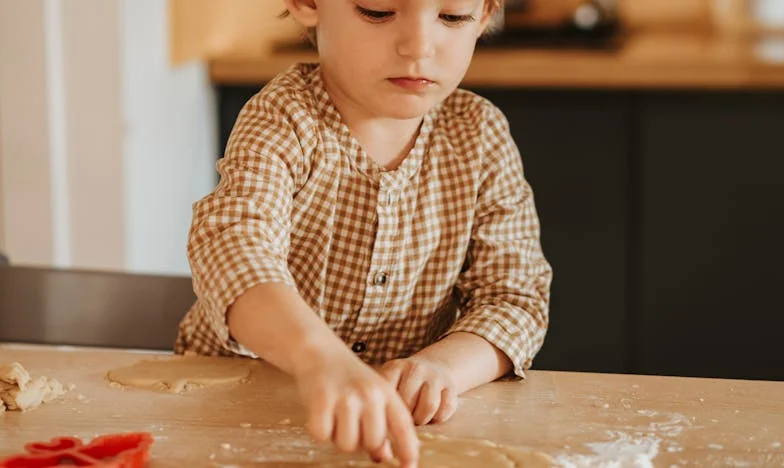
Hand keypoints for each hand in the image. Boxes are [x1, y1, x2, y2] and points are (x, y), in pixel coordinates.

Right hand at [295, 353, 419, 466]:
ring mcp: (346, 397)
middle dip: (361, 442)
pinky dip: (320, 431)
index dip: (408, 450)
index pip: (403, 427)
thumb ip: (383, 423)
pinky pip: (322, 435)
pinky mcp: (322, 400)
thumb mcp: (373, 394)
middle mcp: (370, 395)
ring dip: (339, 438)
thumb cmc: (350, 379)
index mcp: (387, 394)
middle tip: (351, 425)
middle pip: (372, 442)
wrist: (321, 352)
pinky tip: (322, 414)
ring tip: (336, 417)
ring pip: (347, 444)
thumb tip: (383, 456)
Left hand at [378, 356, 458, 425]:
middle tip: (403, 419)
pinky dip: (438, 418)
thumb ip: (383, 399)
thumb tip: (381, 427)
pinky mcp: (451, 387)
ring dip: (422, 419)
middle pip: (408, 401)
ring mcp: (435, 376)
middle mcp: (415, 368)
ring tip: (417, 419)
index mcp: (395, 367)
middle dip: (405, 416)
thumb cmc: (405, 384)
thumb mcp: (390, 383)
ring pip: (429, 406)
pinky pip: (445, 410)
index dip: (387, 410)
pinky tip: (431, 415)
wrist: (434, 367)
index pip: (388, 392)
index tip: (387, 417)